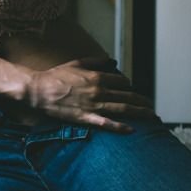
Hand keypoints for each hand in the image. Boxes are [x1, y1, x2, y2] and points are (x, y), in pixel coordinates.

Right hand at [23, 57, 157, 132]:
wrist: (39, 90)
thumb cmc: (56, 76)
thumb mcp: (77, 63)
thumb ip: (96, 61)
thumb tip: (112, 60)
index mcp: (97, 76)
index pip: (122, 81)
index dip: (130, 86)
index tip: (133, 91)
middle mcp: (99, 90)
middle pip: (128, 95)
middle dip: (142, 101)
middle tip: (151, 106)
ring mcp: (93, 105)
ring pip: (123, 109)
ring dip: (139, 112)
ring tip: (151, 116)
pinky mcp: (85, 118)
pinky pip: (107, 123)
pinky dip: (120, 127)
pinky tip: (132, 130)